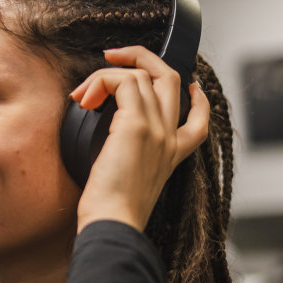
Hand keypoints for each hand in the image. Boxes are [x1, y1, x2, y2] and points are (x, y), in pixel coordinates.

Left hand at [69, 45, 210, 232]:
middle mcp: (170, 137)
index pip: (199, 117)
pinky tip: (84, 100)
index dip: (196, 96)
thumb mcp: (130, 181)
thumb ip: (130, 157)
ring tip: (82, 94)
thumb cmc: (112, 212)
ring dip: (106, 74)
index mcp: (173, 154)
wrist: (114, 225)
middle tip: (111, 58)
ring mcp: (157, 129)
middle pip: (171, 78)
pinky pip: (123, 81)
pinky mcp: (136, 126)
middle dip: (142, 58)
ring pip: (142, 74)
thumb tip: (109, 141)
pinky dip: (101, 82)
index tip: (187, 85)